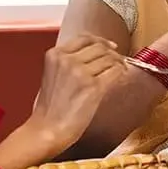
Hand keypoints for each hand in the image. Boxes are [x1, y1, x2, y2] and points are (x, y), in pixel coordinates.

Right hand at [28, 34, 126, 151]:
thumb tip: (94, 54)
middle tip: (117, 60)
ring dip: (118, 63)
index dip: (101, 41)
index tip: (110, 45)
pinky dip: (121, 72)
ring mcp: (81, 72)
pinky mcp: (94, 86)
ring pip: (110, 58)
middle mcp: (68, 60)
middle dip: (112, 53)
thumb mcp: (52, 75)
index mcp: (55, 55)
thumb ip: (68, 61)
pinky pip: (115, 71)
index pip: (85, 38)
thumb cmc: (49, 108)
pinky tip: (120, 75)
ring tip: (120, 68)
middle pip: (100, 47)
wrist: (47, 130)